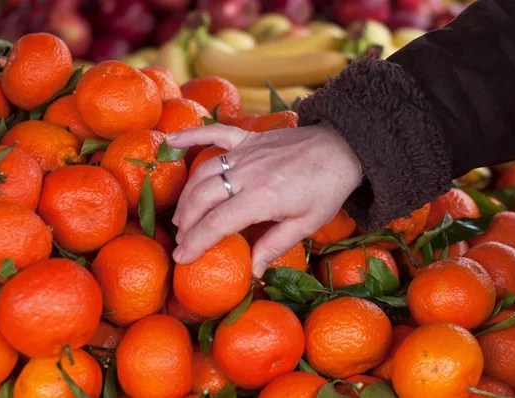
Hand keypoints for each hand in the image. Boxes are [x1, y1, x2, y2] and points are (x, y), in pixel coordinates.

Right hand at [167, 121, 362, 277]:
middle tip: (181, 241)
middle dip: (186, 223)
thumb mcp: (306, 224)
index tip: (181, 258)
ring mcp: (246, 152)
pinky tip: (171, 139)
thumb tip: (253, 272)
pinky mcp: (249, 138)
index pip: (217, 223)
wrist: (342, 149)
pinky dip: (192, 134)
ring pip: (203, 173)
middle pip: (202, 198)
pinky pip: (215, 133)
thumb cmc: (326, 190)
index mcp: (262, 198)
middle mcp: (248, 173)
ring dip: (187, 196)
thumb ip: (274, 246)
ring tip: (181, 217)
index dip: (196, 242)